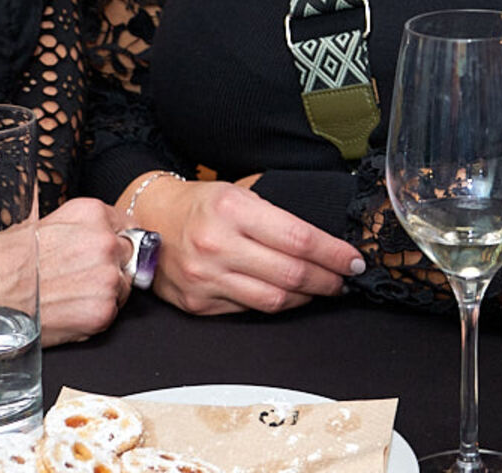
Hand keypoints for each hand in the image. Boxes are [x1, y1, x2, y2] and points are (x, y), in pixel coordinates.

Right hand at [35, 197, 132, 344]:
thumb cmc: (3, 259)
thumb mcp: (43, 223)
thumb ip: (79, 227)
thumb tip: (94, 235)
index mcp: (92, 214)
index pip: (126, 224)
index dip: (114, 239)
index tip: (103, 250)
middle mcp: (106, 242)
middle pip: (129, 254)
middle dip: (112, 264)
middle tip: (81, 276)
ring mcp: (107, 277)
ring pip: (123, 285)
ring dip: (104, 291)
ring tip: (69, 294)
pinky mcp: (103, 311)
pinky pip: (112, 311)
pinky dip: (94, 314)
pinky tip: (68, 310)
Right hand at [125, 173, 364, 315]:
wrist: (146, 221)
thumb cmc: (200, 204)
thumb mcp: (238, 192)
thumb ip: (276, 215)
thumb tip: (325, 240)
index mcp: (232, 209)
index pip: (299, 239)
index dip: (334, 254)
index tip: (355, 260)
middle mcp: (218, 245)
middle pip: (292, 274)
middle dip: (328, 279)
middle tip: (345, 279)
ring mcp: (206, 279)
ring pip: (274, 300)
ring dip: (307, 297)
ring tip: (323, 289)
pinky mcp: (199, 304)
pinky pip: (250, 310)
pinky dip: (276, 304)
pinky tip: (289, 296)